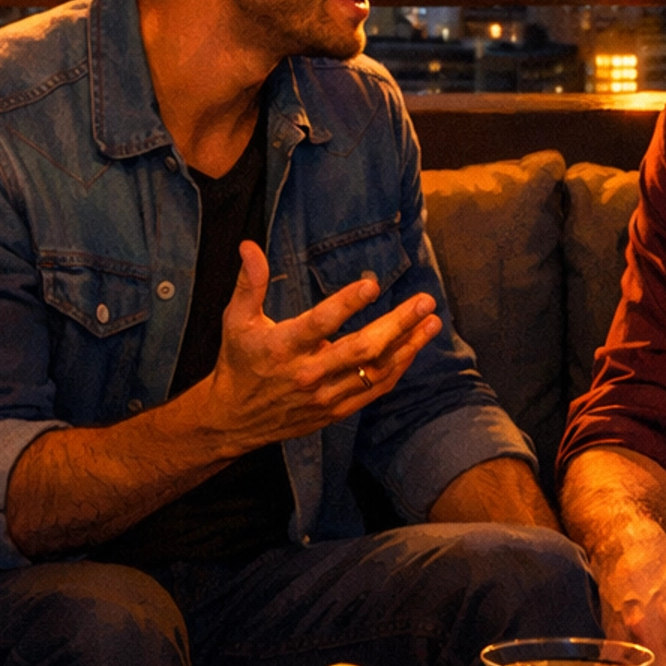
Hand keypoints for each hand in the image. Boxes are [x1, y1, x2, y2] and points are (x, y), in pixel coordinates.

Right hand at [207, 241, 441, 454]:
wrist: (233, 419)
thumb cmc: (238, 362)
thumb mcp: (236, 320)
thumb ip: (249, 283)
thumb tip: (249, 246)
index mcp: (283, 348)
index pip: (320, 324)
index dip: (346, 304)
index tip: (372, 284)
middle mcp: (308, 374)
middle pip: (360, 349)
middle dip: (397, 324)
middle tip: (424, 301)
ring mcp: (324, 396)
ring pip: (375, 371)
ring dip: (408, 346)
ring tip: (432, 322)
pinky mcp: (334, 410)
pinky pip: (374, 390)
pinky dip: (397, 369)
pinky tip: (414, 348)